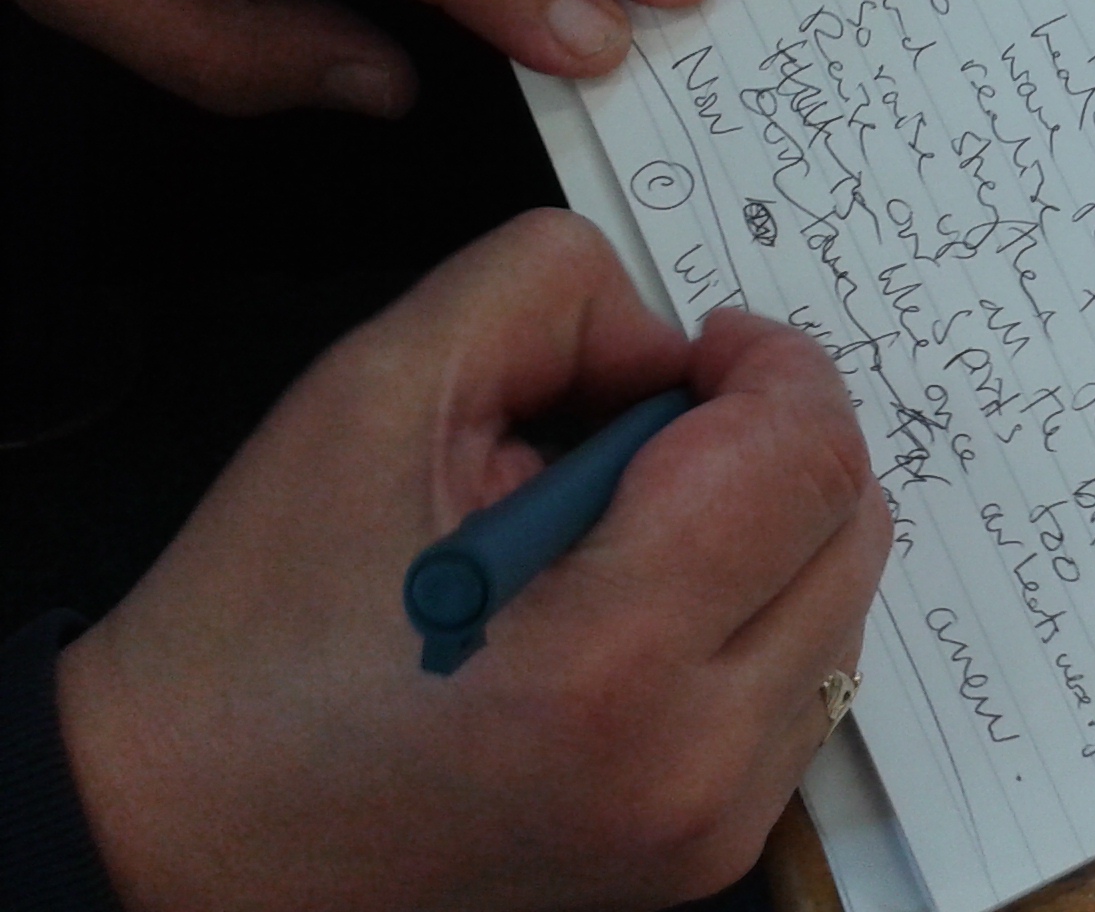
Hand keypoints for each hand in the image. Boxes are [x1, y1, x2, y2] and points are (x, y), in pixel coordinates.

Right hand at [53, 211, 892, 911]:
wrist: (187, 829)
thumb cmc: (261, 615)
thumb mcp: (377, 384)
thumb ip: (553, 295)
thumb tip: (679, 343)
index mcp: (612, 659)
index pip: (806, 457)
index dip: (768, 365)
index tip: (689, 352)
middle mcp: (693, 763)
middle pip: (851, 523)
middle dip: (771, 439)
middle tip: (641, 430)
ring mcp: (711, 827)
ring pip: (843, 601)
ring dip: (767, 527)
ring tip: (617, 530)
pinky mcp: (709, 859)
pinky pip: (804, 683)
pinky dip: (752, 613)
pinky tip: (630, 606)